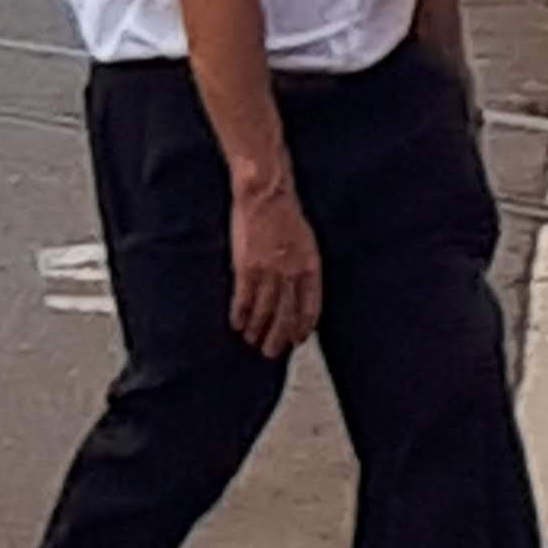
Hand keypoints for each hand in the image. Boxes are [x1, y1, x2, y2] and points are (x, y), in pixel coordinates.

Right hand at [228, 171, 322, 357]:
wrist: (266, 195)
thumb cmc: (287, 215)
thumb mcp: (307, 242)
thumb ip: (304, 267)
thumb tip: (298, 289)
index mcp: (311, 269)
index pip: (310, 309)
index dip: (302, 328)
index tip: (296, 340)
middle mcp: (292, 275)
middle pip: (286, 316)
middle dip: (278, 338)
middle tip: (271, 352)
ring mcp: (270, 273)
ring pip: (265, 312)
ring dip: (258, 330)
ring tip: (252, 340)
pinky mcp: (247, 267)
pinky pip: (244, 299)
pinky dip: (240, 314)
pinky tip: (236, 324)